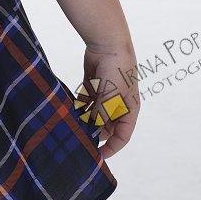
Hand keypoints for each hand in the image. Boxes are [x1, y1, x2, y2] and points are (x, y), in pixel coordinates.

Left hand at [80, 39, 139, 158]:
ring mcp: (105, 94)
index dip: (112, 147)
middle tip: (80, 140)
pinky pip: (86, 101)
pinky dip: (79, 106)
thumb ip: (101, 117)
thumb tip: (92, 133)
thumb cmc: (117, 72)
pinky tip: (71, 110)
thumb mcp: (110, 98)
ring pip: (94, 114)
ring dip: (85, 120)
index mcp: (129, 109)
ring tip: (73, 127)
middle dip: (95, 133)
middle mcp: (118, 104)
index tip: (98, 156)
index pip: (123, 136)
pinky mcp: (93, 85)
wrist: (108, 43)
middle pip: (107, 126)